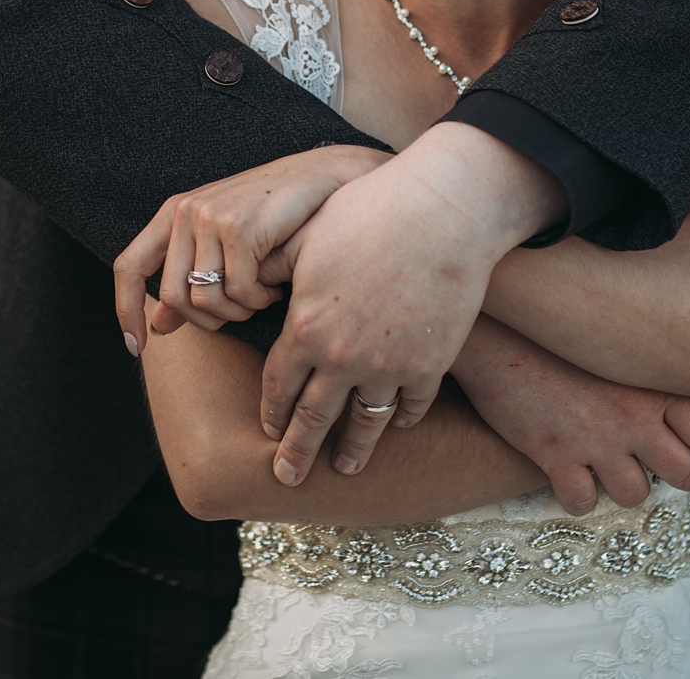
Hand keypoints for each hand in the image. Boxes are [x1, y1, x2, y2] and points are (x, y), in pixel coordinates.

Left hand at [113, 146, 389, 353]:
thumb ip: (191, 281)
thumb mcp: (226, 246)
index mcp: (173, 214)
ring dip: (239, 311)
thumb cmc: (276, 217)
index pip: (129, 266)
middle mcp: (185, 211)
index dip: (125, 309)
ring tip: (262, 296)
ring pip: (206, 299)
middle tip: (241, 313)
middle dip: (208, 320)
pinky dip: (259, 299)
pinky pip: (239, 290)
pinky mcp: (239, 226)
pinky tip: (276, 284)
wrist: (325, 182)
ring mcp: (210, 216)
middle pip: (174, 296)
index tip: (135, 346)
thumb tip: (159, 325)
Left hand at [259, 124, 566, 485]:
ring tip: (345, 467)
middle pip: (314, 419)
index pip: (279, 385)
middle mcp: (342, 358)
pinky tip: (398, 424)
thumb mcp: (306, 237)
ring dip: (353, 450)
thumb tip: (248, 282)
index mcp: (305, 328)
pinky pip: (413, 405)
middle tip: (287, 477)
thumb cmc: (367, 212)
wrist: (440, 214)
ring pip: (365, 423)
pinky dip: (404, 418)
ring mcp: (389, 366)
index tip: (268, 430)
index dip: (272, 411)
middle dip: (297, 452)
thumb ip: (275, 269)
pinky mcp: (430, 364)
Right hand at [451, 316, 689, 514]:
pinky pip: (581, 501)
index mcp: (654, 383)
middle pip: (685, 474)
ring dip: (625, 486)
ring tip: (609, 466)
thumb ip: (656, 383)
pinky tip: (570, 478)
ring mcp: (593, 437)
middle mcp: (632, 413)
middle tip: (675, 478)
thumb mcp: (620, 353)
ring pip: (635, 493)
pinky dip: (578, 496)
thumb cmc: (561, 343)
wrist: (495, 334)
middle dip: (686, 483)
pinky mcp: (553, 454)